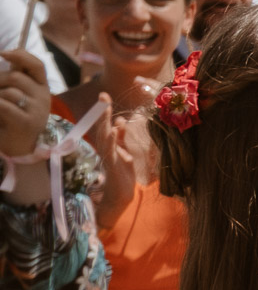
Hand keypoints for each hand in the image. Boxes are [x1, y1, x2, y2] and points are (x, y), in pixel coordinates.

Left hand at [0, 50, 49, 157]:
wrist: (20, 149)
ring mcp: (36, 110)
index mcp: (41, 88)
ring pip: (8, 92)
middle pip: (15, 78)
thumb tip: (5, 54)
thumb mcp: (17, 97)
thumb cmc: (13, 120)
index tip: (3, 54)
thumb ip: (14, 79)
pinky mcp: (26, 122)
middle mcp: (43, 97)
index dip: (21, 56)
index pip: (36, 65)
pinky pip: (4, 105)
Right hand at [92, 99, 150, 218]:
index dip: (104, 111)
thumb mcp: (124, 151)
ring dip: (105, 123)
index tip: (104, 95)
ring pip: (105, 137)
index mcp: (109, 144)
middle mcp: (106, 148)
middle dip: (102, 112)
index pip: (105, 124)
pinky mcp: (113, 165)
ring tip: (106, 108)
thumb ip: (122, 137)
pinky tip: (114, 132)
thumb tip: (120, 121)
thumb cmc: (122, 173)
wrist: (122, 194)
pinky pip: (112, 151)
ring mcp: (109, 156)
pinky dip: (112, 141)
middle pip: (102, 127)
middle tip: (103, 96)